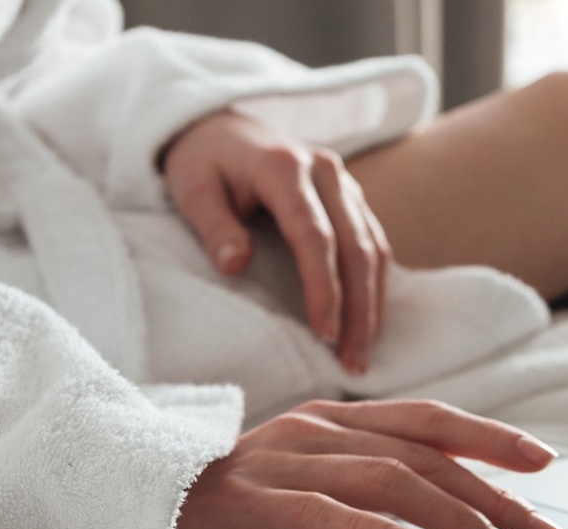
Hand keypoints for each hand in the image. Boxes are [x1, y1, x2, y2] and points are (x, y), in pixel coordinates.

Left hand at [161, 111, 391, 374]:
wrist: (221, 128)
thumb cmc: (202, 163)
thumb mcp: (192, 190)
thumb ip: (214, 227)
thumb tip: (236, 265)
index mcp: (285, 167)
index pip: (314, 235)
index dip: (324, 288)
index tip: (324, 335)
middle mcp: (325, 171)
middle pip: (356, 246)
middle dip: (358, 310)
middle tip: (353, 362)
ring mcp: (344, 182)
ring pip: (374, 247)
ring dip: (373, 304)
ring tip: (361, 354)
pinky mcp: (351, 197)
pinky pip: (374, 243)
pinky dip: (375, 286)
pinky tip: (367, 323)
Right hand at [177, 400, 567, 528]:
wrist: (141, 486)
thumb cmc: (235, 486)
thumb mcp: (311, 467)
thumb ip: (369, 470)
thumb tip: (448, 498)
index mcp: (337, 418)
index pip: (431, 420)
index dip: (491, 438)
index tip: (546, 464)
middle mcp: (319, 428)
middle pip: (425, 455)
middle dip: (494, 496)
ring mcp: (285, 460)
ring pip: (387, 481)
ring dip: (453, 518)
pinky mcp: (252, 498)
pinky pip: (318, 512)